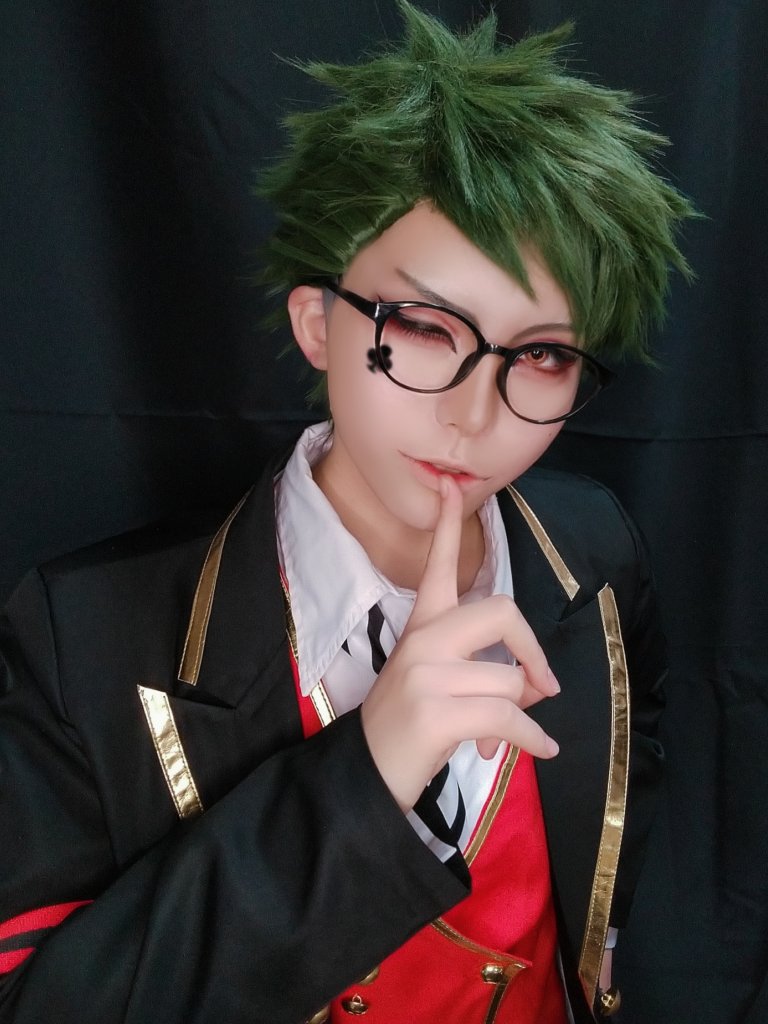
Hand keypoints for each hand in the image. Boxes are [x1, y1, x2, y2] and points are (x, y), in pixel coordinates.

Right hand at [360, 475, 559, 812]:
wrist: (365, 774)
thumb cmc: (406, 727)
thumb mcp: (436, 684)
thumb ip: (481, 669)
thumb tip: (536, 686)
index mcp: (421, 627)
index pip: (438, 566)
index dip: (447, 525)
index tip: (453, 486)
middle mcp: (423, 641)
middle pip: (501, 611)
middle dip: (531, 650)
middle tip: (542, 683)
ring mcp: (426, 674)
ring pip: (509, 679)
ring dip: (521, 716)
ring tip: (505, 738)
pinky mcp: (436, 712)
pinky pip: (508, 718)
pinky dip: (531, 740)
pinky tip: (540, 750)